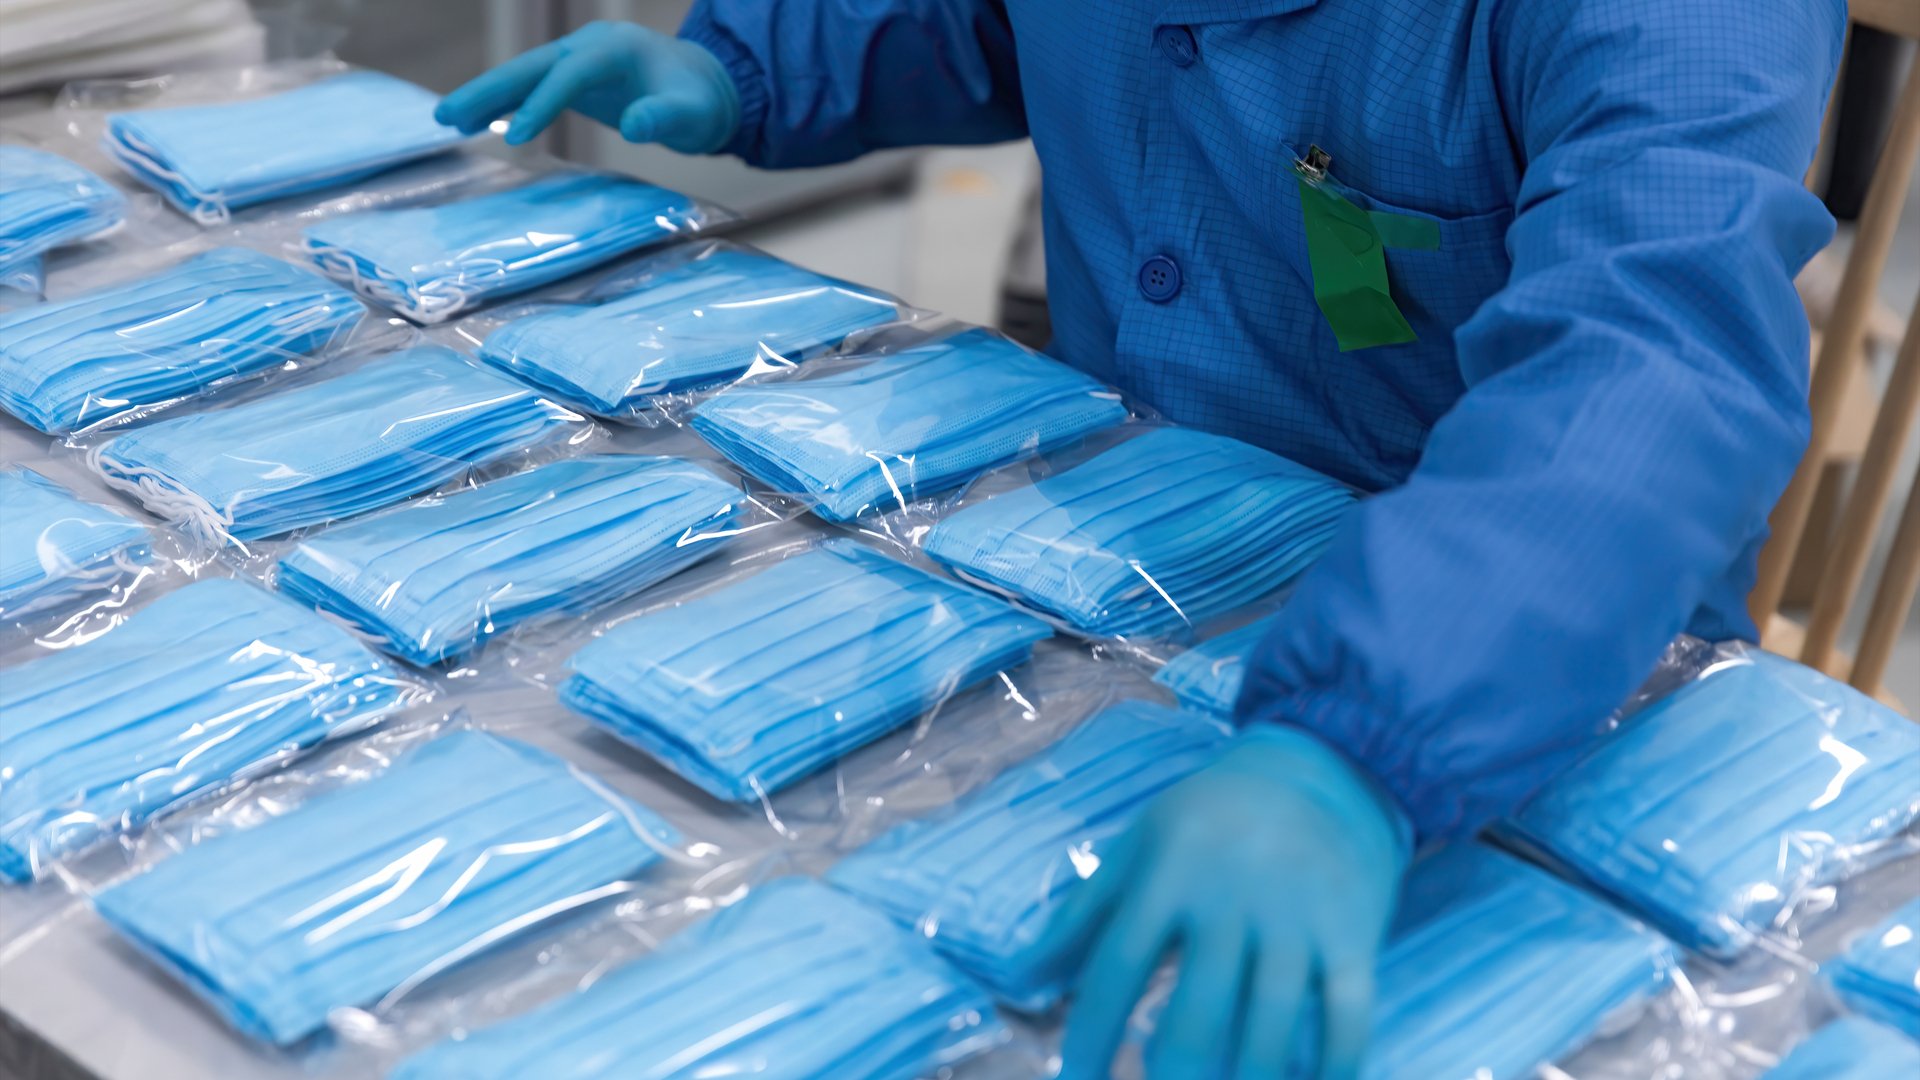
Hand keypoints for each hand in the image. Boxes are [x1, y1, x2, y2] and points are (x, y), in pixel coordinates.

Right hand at [434, 21, 740, 152]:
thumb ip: (665, 118)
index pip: (568, 75)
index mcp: (614, 49)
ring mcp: (577, 59)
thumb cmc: (700, 103)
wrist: (705, 87)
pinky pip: (531, 88)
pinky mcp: (572, 78)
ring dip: (485, 96)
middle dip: (488, 90)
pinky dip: (503, 103)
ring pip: (524, 75)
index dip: (541, 105)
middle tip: (447, 116)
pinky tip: (472, 121)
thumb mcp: (692, 115)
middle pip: (530, 66)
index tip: (515, 140)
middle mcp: (588, 46)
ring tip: (445, 120)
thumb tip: (635, 125)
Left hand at [1034, 726, 1410, 1079]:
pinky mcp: (1354, 934)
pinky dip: (1337, 1066)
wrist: (1323, 766)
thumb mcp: (1139, 844)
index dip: (1091, 1033)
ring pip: (1273, 1022)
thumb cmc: (1212, 815)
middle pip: (1199, 1009)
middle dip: (1173, 1072)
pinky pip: (1350, 1014)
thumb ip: (1082, 914)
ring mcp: (1299, 918)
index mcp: (1170, 874)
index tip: (1076, 1078)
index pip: (1118, 967)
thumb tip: (1017, 981)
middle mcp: (1233, 897)